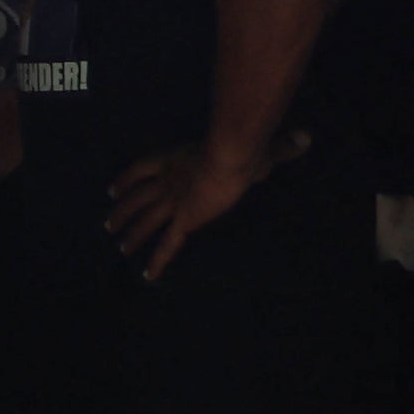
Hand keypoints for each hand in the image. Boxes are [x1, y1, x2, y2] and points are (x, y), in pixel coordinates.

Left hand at [107, 132, 288, 276]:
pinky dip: (157, 261)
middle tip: (109, 224)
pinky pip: (167, 245)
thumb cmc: (244, 146)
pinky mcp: (184, 220)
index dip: (126, 181)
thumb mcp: (259, 146)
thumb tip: (305, 138)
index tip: (112, 190)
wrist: (231, 156)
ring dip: (131, 234)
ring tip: (119, 246)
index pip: (141, 170)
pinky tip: (148, 276)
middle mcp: (167, 181)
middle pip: (136, 198)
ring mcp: (172, 202)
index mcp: (175, 159)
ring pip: (145, 222)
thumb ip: (280, 146)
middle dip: (123, 212)